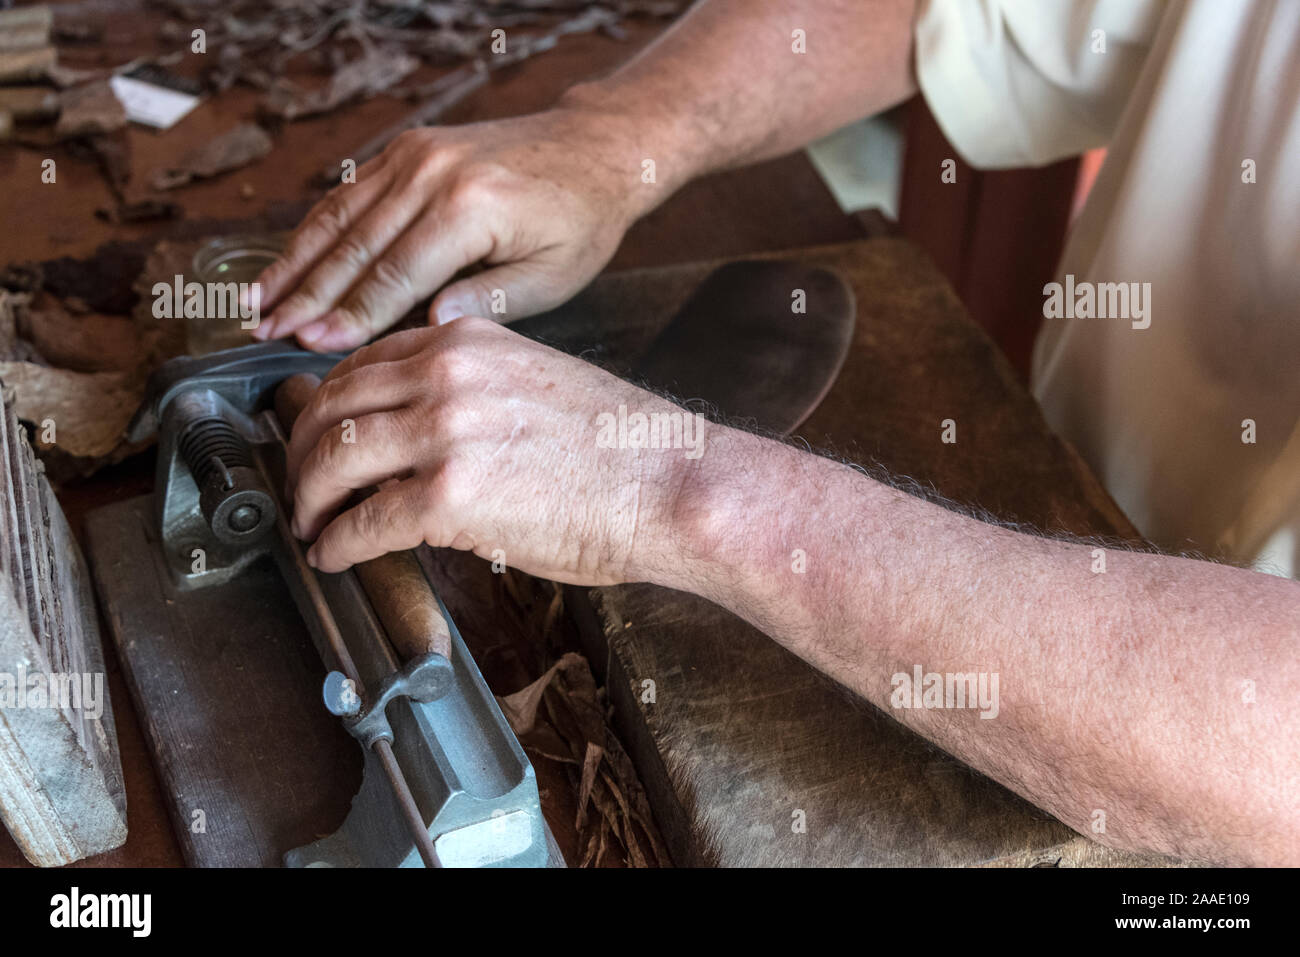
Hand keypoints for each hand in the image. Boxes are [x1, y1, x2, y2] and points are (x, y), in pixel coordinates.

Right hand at [252, 107, 646, 350]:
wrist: (594, 149)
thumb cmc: (581, 221)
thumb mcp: (553, 276)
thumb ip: (489, 301)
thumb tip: (426, 327)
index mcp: (469, 207)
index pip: (395, 274)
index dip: (348, 315)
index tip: (309, 346)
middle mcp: (433, 172)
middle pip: (354, 243)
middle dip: (305, 294)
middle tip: (264, 332)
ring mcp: (417, 153)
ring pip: (339, 214)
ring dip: (294, 260)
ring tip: (256, 301)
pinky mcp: (409, 148)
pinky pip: (351, 192)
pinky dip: (315, 228)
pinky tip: (288, 260)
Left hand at [285, 318, 698, 584]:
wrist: (670, 483)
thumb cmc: (622, 448)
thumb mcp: (537, 382)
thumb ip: (474, 389)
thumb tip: (423, 432)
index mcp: (467, 339)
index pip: (362, 363)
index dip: (327, 406)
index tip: (319, 434)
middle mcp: (446, 372)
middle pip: (332, 405)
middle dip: (302, 452)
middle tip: (300, 487)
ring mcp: (443, 430)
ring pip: (333, 459)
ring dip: (308, 499)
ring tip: (309, 525)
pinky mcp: (448, 494)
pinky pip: (364, 521)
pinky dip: (337, 542)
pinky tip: (334, 555)